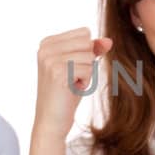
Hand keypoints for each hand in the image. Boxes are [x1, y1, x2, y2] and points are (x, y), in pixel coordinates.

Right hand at [33, 28, 112, 142]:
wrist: (52, 120)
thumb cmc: (66, 93)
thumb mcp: (81, 67)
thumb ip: (93, 50)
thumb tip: (109, 40)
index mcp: (47, 42)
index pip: (84, 33)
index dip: (85, 53)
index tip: (71, 69)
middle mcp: (45, 48)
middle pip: (87, 42)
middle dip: (86, 62)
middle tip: (72, 78)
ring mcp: (50, 59)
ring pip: (89, 56)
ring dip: (86, 73)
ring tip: (71, 84)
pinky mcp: (58, 72)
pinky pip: (89, 69)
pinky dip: (85, 82)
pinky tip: (71, 90)